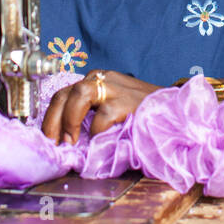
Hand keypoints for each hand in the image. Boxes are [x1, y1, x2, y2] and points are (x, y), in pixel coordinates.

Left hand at [42, 70, 159, 144]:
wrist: (175, 110)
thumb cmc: (143, 112)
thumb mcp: (114, 108)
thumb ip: (93, 115)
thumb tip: (68, 139)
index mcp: (97, 82)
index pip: (63, 94)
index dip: (51, 117)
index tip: (48, 138)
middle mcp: (102, 80)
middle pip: (64, 93)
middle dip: (53, 120)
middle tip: (52, 143)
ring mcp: (115, 88)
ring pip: (78, 94)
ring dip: (69, 119)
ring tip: (70, 141)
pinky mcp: (127, 102)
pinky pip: (102, 116)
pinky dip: (96, 131)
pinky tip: (99, 140)